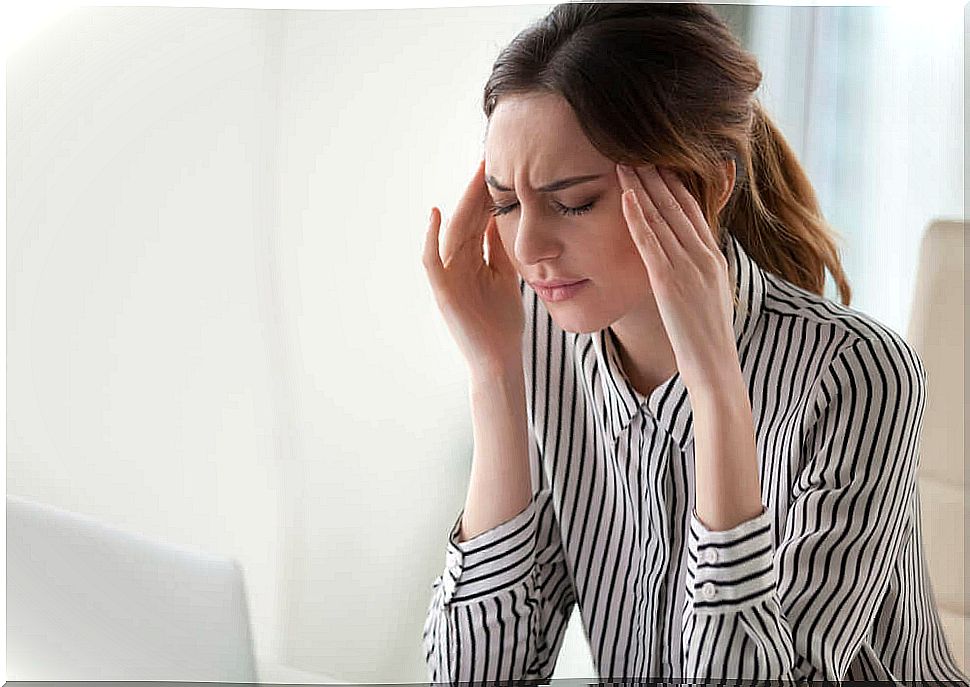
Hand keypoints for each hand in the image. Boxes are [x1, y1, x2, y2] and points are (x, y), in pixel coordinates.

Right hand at [423, 158, 524, 374]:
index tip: (501, 166)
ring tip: (475, 176)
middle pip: (466, 220)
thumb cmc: (503, 323)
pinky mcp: (442, 293)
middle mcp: (457, 264)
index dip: (489, 194)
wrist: (500, 360)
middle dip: (477, 190)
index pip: (480, 220)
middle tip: (488, 159)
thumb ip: (501, 249)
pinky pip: (431, 260)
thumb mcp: (507, 277)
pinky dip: (431, 237)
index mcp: (473, 260)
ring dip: (462, 203)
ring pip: (452, 233)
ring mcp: (448, 278)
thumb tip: (506, 216)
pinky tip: (437, 214)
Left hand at [616, 162, 737, 389]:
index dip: (675, 185)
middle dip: (657, 177)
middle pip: (677, 207)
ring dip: (642, 188)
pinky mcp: (669, 282)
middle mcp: (704, 257)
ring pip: (662, 218)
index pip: (693, 212)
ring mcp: (688, 268)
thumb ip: (699, 275)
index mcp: (714, 259)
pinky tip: (626, 197)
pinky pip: (651, 242)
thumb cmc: (707, 339)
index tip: (659, 164)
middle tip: (638, 151)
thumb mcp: (709, 298)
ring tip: (625, 163)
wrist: (714, 366)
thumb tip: (687, 263)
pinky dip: (638, 217)